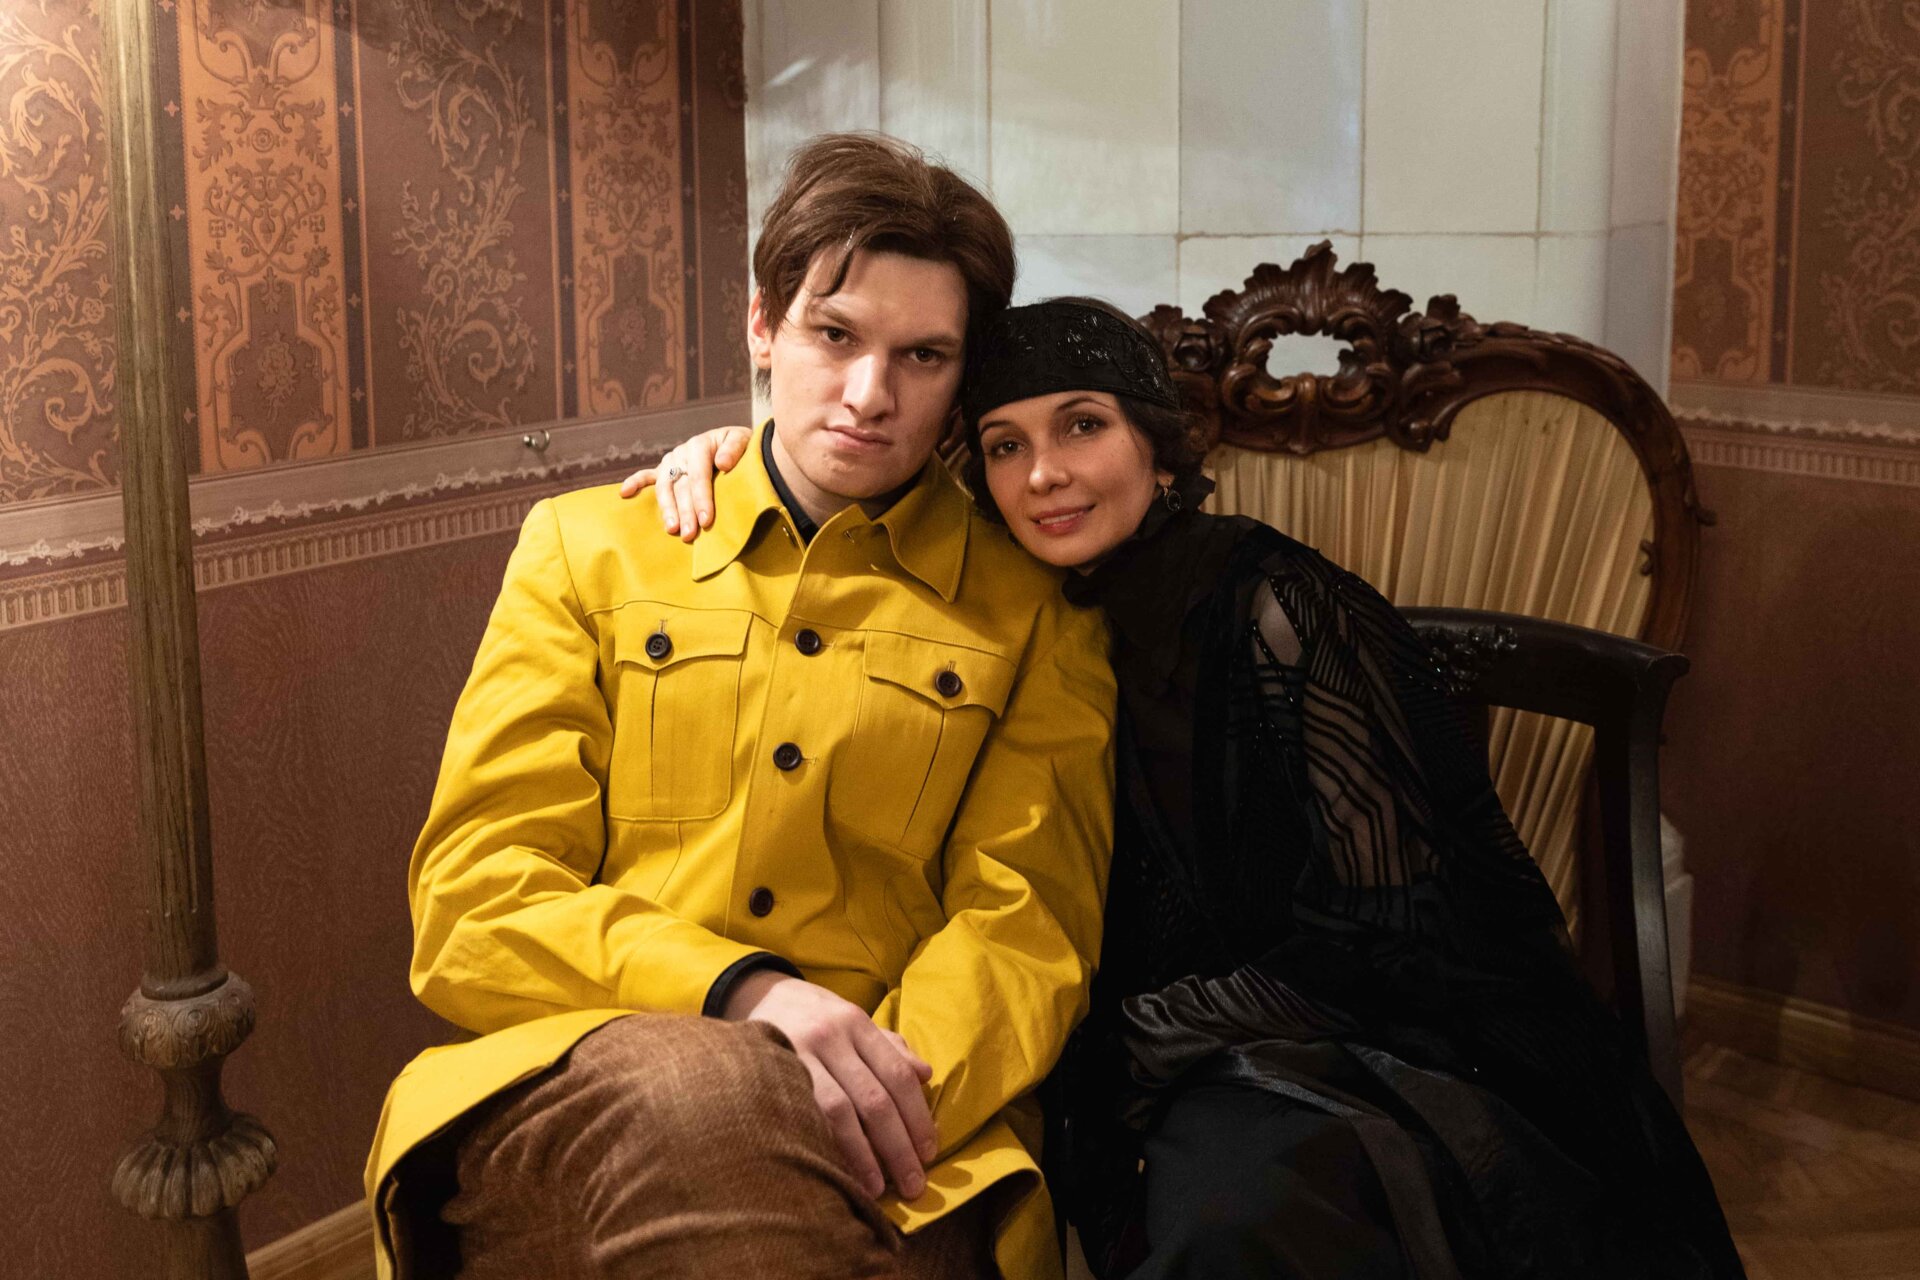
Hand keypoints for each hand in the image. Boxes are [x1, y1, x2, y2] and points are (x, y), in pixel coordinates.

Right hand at [618, 426, 751, 542]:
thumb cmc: (744, 448)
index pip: (699, 475)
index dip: (702, 499)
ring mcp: (672, 461)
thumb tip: (722, 463)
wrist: (736, 444)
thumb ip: (735, 449)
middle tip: (690, 534)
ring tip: (672, 529)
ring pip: (665, 486)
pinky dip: (635, 483)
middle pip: (681, 485)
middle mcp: (683, 453)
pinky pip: (647, 475)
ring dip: (667, 508)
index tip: (707, 521)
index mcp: (701, 445)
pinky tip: (624, 494)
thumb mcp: (746, 441)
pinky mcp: (666, 469)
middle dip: (685, 511)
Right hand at [722, 969, 936, 1199]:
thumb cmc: (816, 1017)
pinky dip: (825, 1144)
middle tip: (913, 1184)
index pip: (897, 1076)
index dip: (917, 1118)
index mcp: (857, 1024)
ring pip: (840, 1111)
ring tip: (877, 1188)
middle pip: (874, 1099)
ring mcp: (800, 1055)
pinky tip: (836, 1169)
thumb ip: (890, 1048)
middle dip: (898, 1146)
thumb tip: (925, 1076)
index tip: (929, 1153)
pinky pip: (805, 1114)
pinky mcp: (774, 1072)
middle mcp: (832, 1037)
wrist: (757, 995)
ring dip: (863, 1155)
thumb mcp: (854, 1021)